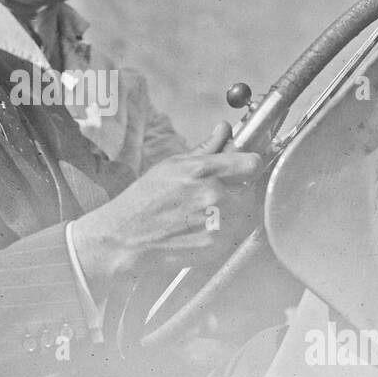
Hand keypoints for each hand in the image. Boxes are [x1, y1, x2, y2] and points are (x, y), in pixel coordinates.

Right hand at [70, 121, 263, 284]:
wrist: (126, 236)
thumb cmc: (145, 199)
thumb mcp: (172, 165)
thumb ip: (205, 148)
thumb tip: (224, 129)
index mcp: (202, 171)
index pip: (251, 163)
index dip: (249, 164)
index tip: (246, 167)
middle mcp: (214, 196)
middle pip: (250, 190)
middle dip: (237, 190)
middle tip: (218, 194)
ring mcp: (217, 224)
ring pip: (243, 213)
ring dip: (231, 211)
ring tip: (204, 212)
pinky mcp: (215, 246)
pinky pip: (233, 233)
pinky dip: (222, 230)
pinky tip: (199, 227)